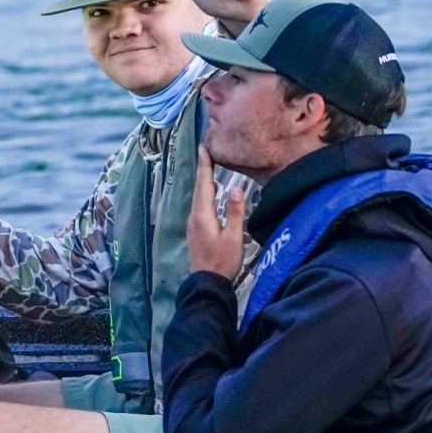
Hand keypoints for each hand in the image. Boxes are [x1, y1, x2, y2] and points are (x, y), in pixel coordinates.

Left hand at [186, 145, 245, 280]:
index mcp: (203, 215)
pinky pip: (200, 206)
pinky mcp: (196, 232)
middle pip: (199, 188)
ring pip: (199, 198)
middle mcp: (195, 217)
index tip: (203, 148)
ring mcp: (194, 225)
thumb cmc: (223, 261)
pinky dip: (206, 195)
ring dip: (204, 182)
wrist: (207, 284)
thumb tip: (237, 188)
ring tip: (210, 169)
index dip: (204, 166)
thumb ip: (235, 212)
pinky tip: (212, 196)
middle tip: (206, 152)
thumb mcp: (233, 237)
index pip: (204, 184)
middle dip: (203, 170)